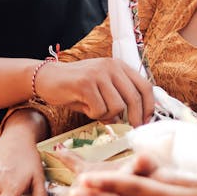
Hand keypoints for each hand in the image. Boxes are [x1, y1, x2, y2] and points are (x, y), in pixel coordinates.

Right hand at [36, 57, 153, 126]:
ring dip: (107, 116)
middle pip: (134, 98)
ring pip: (117, 106)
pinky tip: (85, 107)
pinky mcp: (85, 83)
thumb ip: (119, 98)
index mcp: (119, 66)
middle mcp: (112, 66)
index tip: (146, 121)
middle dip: (134, 118)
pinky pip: (100, 109)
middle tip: (129, 129)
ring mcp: (99, 74)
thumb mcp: (102, 88)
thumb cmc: (76, 88)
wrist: (47, 78)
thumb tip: (137, 119)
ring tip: (95, 110)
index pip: (145, 86)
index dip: (149, 106)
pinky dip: (94, 115)